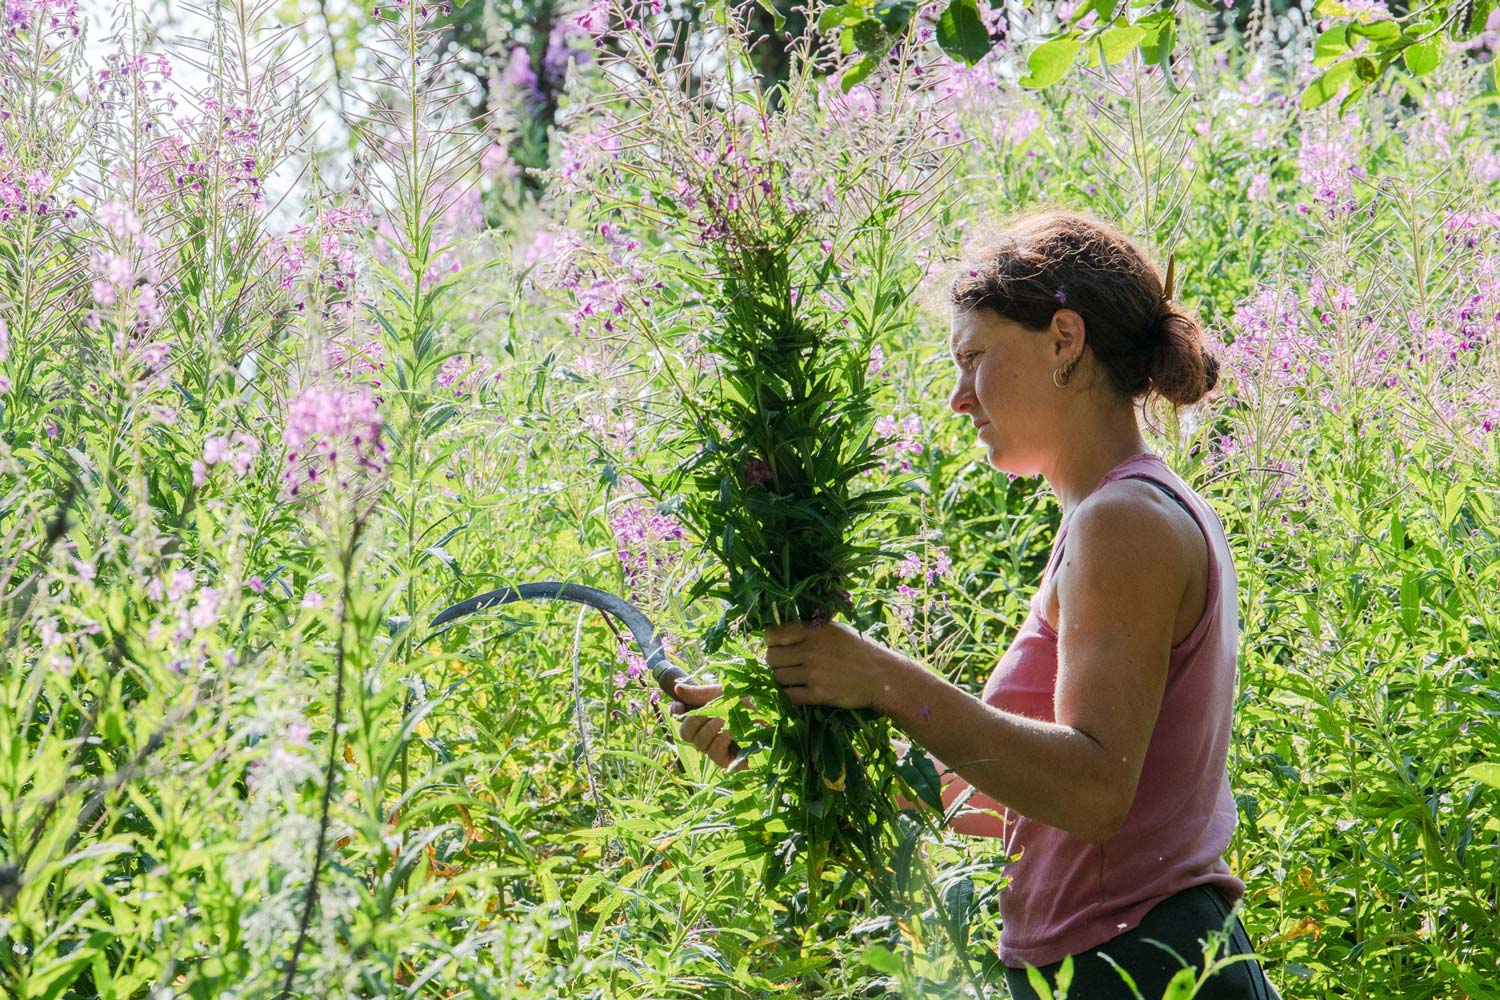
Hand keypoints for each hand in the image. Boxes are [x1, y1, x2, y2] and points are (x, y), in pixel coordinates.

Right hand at [669, 680, 749, 771]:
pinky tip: (731, 732)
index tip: (680, 705)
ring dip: (709, 728)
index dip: (676, 711)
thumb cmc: (754, 701)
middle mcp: (710, 733)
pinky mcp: (731, 763)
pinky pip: (714, 754)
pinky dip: (720, 741)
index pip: (680, 717)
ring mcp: (719, 749)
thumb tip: (677, 688)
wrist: (778, 712)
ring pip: (699, 743)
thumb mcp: (726, 693)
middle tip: (710, 711)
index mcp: (706, 715)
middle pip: (685, 733)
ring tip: (725, 719)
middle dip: (694, 720)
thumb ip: (701, 693)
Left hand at [764, 620, 915, 711]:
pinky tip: (800, 689)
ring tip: (795, 676)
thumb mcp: (836, 629)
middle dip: (776, 660)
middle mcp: (811, 651)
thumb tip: (781, 632)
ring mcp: (813, 674)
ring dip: (783, 678)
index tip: (775, 644)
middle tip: (786, 663)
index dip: (770, 640)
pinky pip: (789, 695)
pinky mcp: (818, 694)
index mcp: (814, 632)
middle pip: (771, 658)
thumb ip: (810, 629)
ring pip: (778, 677)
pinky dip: (791, 693)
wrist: (881, 676)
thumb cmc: (859, 649)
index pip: (773, 635)